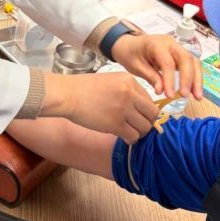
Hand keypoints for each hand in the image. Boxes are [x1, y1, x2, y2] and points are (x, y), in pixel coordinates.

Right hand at [43, 71, 158, 144]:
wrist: (67, 95)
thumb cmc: (84, 88)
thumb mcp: (111, 81)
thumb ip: (127, 91)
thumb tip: (141, 108)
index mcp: (129, 81)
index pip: (150, 100)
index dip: (145, 111)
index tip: (139, 116)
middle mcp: (130, 94)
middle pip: (152, 114)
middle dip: (147, 122)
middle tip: (137, 126)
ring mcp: (124, 109)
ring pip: (145, 127)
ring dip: (138, 132)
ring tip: (129, 131)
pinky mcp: (116, 124)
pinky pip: (133, 136)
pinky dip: (130, 139)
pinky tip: (123, 136)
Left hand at [111, 33, 203, 99]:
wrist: (129, 45)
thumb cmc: (131, 54)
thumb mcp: (135, 66)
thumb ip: (150, 77)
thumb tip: (162, 91)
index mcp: (156, 44)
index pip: (168, 62)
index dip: (170, 80)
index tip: (170, 95)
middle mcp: (170, 43)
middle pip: (186, 58)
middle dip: (189, 79)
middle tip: (186, 96)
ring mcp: (177, 47)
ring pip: (193, 61)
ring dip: (196, 79)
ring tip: (197, 97)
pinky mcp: (180, 54)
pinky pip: (191, 64)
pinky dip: (195, 77)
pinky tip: (194, 90)